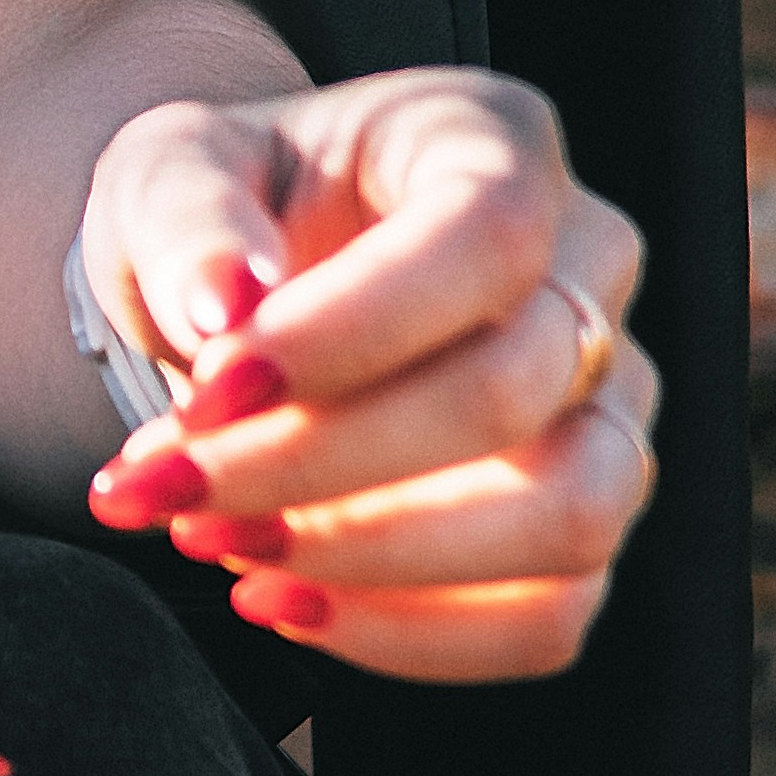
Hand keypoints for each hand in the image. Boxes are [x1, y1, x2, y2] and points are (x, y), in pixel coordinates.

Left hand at [79, 74, 654, 685]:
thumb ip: (188, 216)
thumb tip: (229, 303)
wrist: (247, 285)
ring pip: (568, 518)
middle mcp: (588, 269)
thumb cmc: (224, 209)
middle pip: (512, 389)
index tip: (209, 387)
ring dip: (376, 558)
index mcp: (495, 141)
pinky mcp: (582, 523)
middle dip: (319, 460)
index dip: (354, 329)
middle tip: (168, 485)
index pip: (486, 236)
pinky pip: (547, 618)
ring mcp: (608, 403)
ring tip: (217, 542)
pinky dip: (407, 634)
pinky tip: (280, 596)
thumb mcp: (167, 171)